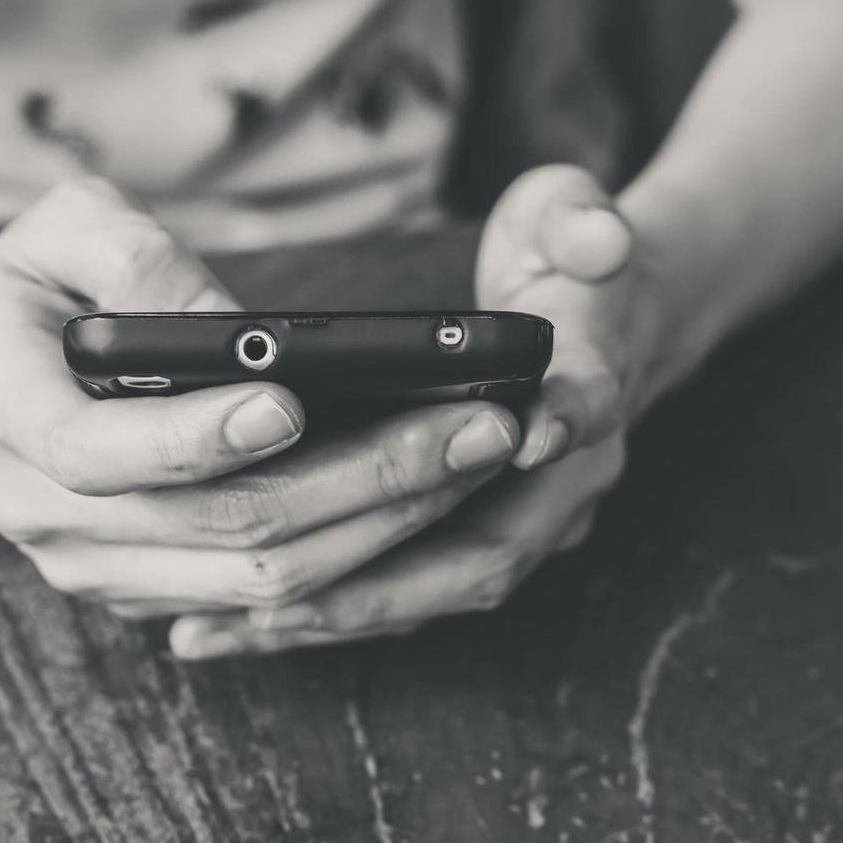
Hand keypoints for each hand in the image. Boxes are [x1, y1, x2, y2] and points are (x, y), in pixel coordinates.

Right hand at [0, 178, 524, 613]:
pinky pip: (267, 600)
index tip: (297, 402)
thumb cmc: (30, 290)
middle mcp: (49, 518)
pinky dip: (359, 556)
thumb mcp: (57, 229)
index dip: (203, 439)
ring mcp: (100, 570)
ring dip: (384, 525)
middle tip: (475, 427)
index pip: (107, 456)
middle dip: (363, 482)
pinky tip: (431, 499)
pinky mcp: (150, 592)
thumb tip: (238, 330)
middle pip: (225, 532)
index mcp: (11, 418)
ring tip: (478, 456)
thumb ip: (134, 257)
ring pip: (263, 584)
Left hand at [167, 166, 652, 654]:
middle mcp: (568, 473)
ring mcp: (533, 514)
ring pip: (448, 585)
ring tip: (239, 624)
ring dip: (353, 609)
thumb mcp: (576, 217)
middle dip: (392, 577)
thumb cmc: (564, 255)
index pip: (568, 424)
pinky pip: (418, 588)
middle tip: (284, 598)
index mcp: (592, 388)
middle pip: (491, 550)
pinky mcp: (487, 531)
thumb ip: (584, 225)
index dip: (504, 451)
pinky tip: (258, 621)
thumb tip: (598, 242)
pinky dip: (349, 606)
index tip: (438, 474)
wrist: (602, 316)